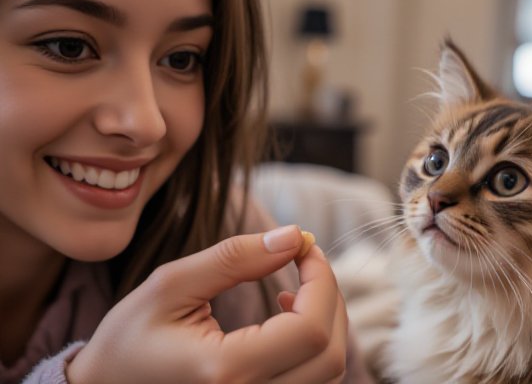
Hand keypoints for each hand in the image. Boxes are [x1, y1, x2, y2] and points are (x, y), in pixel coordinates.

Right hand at [66, 225, 347, 383]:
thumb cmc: (128, 339)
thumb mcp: (171, 286)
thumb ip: (235, 258)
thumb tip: (294, 235)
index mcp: (227, 373)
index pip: (310, 329)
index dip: (321, 279)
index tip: (305, 245)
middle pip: (330, 353)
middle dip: (329, 297)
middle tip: (305, 260)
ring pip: (328, 371)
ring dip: (325, 321)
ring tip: (293, 291)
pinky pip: (311, 382)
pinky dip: (314, 347)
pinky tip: (286, 320)